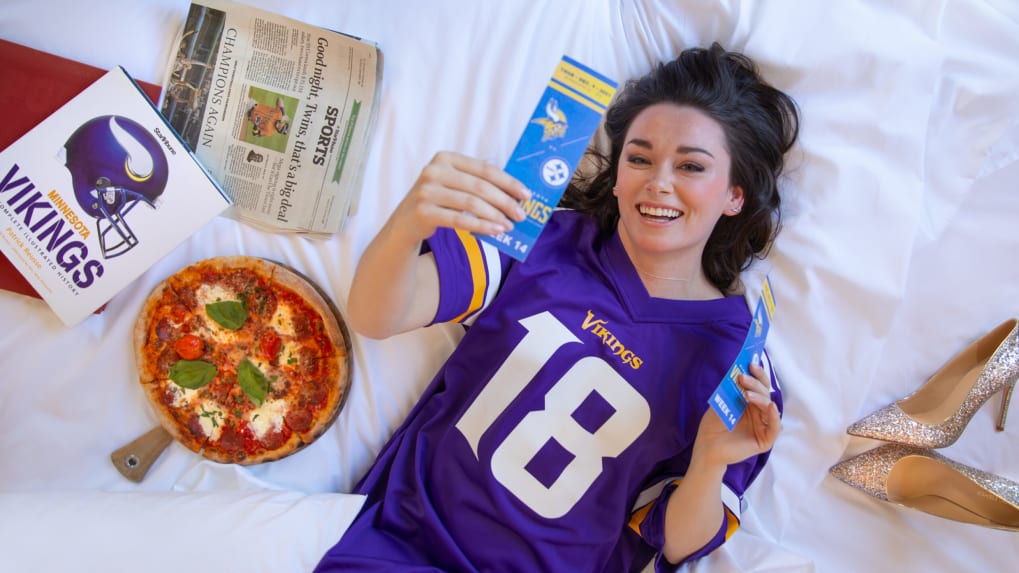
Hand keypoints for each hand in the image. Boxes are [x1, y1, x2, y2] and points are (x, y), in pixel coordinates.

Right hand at [389, 151, 531, 243]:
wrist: (405, 222)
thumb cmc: (438, 201)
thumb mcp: (453, 184)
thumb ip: (476, 182)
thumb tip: (514, 193)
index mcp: (445, 158)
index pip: (484, 169)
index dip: (508, 182)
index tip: (526, 195)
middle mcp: (433, 170)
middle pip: (479, 186)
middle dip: (504, 201)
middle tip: (521, 214)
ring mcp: (426, 191)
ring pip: (471, 203)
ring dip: (495, 216)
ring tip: (509, 225)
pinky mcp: (424, 212)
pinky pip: (460, 220)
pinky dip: (481, 226)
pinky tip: (495, 231)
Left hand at [692, 362, 780, 469]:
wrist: (706, 447)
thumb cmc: (713, 426)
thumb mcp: (721, 403)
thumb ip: (732, 390)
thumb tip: (740, 370)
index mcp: (750, 403)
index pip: (759, 385)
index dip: (757, 374)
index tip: (750, 363)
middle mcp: (759, 413)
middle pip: (765, 394)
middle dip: (756, 383)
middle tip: (743, 377)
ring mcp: (763, 426)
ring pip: (769, 408)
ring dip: (760, 398)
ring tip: (747, 394)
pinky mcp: (765, 440)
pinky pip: (774, 428)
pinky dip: (774, 417)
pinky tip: (770, 407)